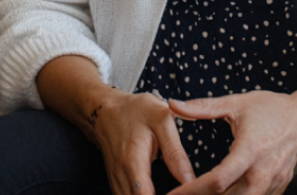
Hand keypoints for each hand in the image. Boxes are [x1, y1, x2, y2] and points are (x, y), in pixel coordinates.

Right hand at [34, 56, 195, 194]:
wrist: (105, 109)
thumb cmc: (136, 111)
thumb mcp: (162, 121)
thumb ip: (176, 152)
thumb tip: (190, 179)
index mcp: (133, 163)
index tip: (184, 194)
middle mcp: (121, 176)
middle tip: (184, 192)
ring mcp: (116, 181)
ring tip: (172, 191)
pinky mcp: (116, 182)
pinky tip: (156, 193)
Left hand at [167, 82, 296, 194]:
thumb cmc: (271, 108)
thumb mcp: (236, 103)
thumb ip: (203, 107)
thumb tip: (173, 104)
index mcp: (251, 149)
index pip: (219, 179)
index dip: (192, 190)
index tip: (173, 194)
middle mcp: (264, 170)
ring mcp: (274, 182)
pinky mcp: (279, 187)